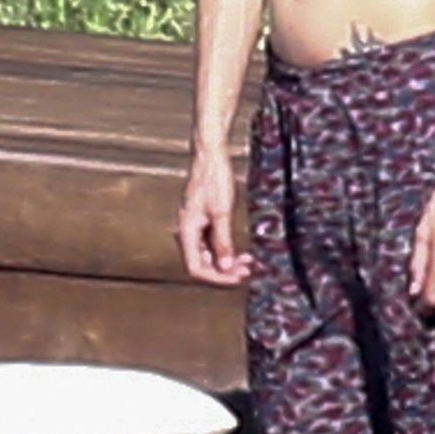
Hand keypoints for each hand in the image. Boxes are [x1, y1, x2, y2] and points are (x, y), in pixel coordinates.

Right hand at [178, 149, 252, 286]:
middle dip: (225, 271)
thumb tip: (224, 267)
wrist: (211, 156)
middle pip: (202, 264)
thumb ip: (223, 241)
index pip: (196, 268)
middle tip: (247, 272)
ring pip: (208, 255)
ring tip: (248, 263)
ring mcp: (194, 227)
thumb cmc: (214, 180)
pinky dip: (226, 250)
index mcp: (186, 232)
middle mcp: (187, 232)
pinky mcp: (202, 221)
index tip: (238, 278)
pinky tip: (241, 253)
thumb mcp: (222, 212)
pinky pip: (211, 244)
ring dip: (227, 262)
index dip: (217, 278)